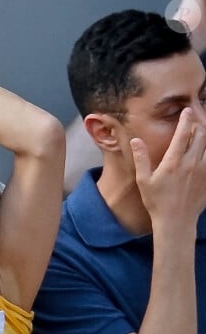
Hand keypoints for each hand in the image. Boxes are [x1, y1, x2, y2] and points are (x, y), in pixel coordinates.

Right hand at [131, 108, 205, 223]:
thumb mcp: (144, 181)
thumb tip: (135, 141)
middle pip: (201, 135)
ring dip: (205, 138)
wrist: (176, 222)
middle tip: (195, 123)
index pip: (183, 133)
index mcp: (174, 162)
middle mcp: (191, 163)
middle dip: (198, 126)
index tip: (187, 111)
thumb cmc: (157, 203)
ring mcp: (202, 171)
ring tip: (201, 135)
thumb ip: (141, 159)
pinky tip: (203, 154)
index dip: (186, 119)